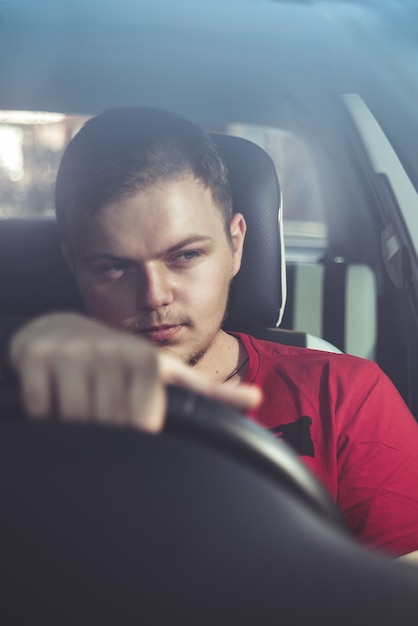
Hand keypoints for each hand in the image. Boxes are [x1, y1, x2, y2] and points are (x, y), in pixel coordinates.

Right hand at [10, 313, 261, 432]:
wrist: (59, 330)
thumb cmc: (118, 358)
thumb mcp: (163, 370)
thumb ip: (207, 390)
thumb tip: (255, 399)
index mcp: (148, 362)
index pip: (145, 422)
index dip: (135, 433)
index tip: (130, 427)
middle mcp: (114, 353)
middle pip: (111, 426)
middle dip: (104, 430)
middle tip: (99, 412)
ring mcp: (75, 355)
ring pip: (77, 421)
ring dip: (74, 425)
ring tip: (79, 404)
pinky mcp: (38, 359)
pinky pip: (43, 409)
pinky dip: (45, 414)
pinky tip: (54, 398)